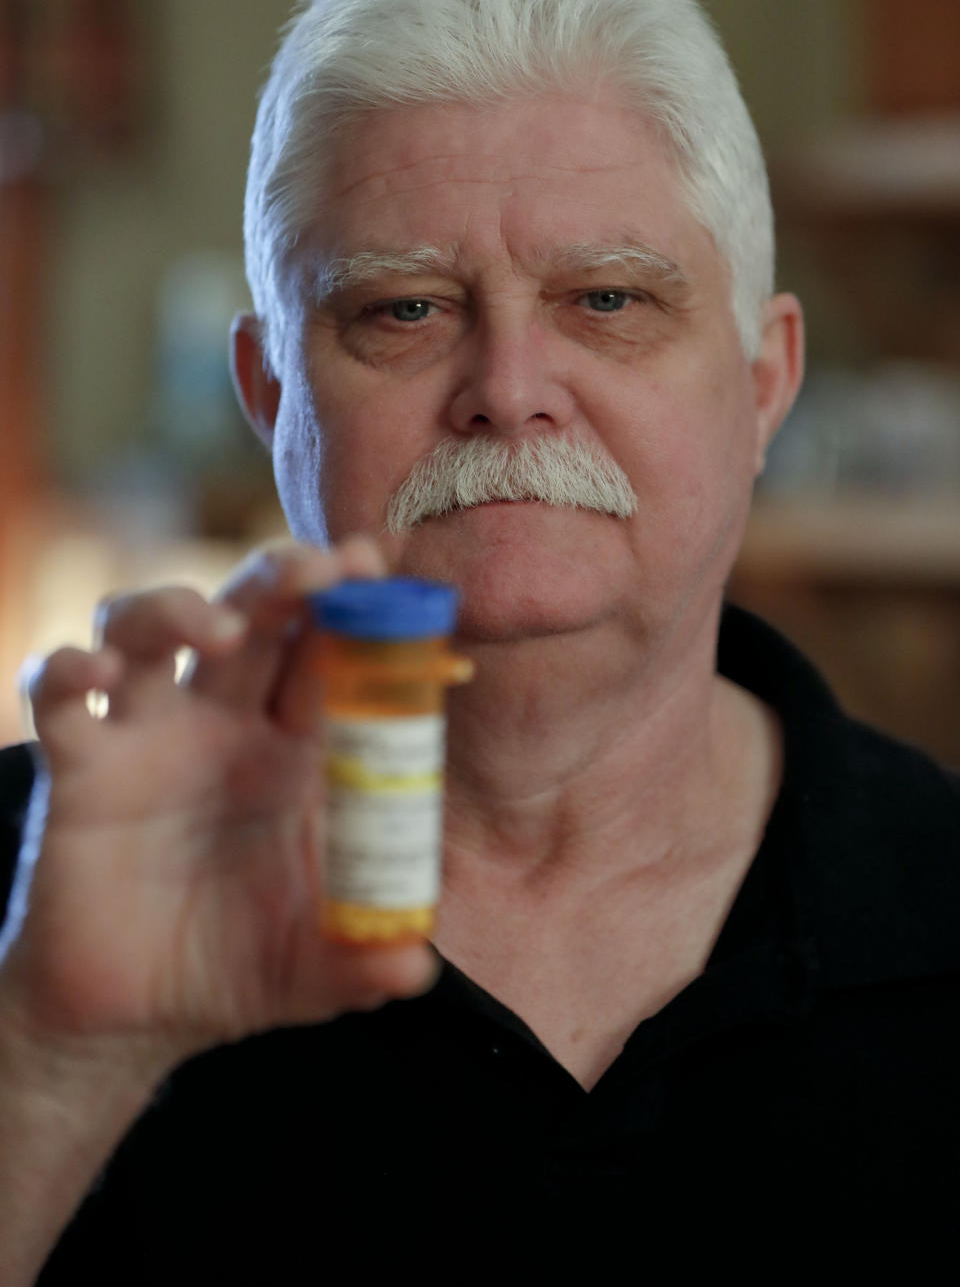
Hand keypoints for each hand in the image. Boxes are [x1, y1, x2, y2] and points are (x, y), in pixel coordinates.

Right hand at [2, 536, 438, 1067]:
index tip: (377, 562)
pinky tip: (93, 673)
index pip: (329, 652)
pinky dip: (67, 670)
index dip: (354, 604)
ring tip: (218, 628)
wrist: (130, 1016)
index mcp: (296, 750)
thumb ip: (364, 959)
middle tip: (318, 565)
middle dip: (284, 576)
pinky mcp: (80, 767)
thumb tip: (413, 969)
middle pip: (251, 614)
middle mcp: (223, 723)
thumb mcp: (313, 969)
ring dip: (179, 607)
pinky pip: (59, 694)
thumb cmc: (236, 967)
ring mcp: (148, 735)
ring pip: (148, 625)